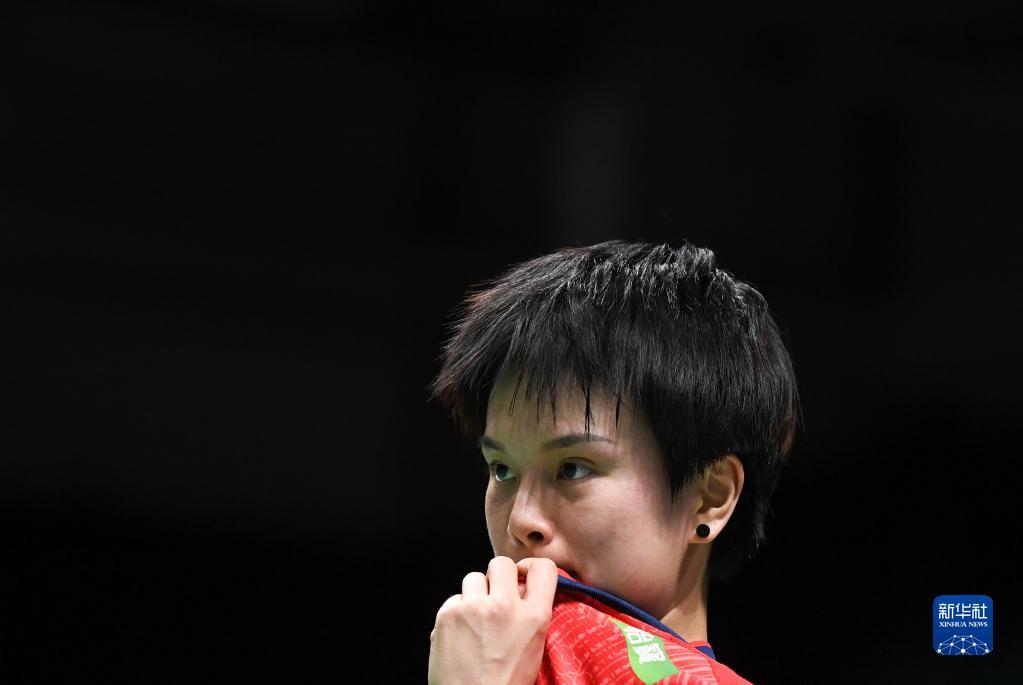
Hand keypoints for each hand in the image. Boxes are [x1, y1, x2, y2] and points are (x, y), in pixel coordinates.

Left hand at [428, 556, 557, 684]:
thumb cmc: (504, 684)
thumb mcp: (532, 648)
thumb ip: (529, 614)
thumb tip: (520, 588)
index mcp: (534, 617)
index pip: (544, 568)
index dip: (531, 568)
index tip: (523, 576)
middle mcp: (505, 607)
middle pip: (501, 564)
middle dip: (497, 577)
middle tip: (494, 597)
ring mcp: (474, 608)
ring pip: (474, 578)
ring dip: (475, 594)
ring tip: (475, 621)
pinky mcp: (448, 614)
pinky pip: (454, 598)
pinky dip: (456, 612)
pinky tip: (460, 634)